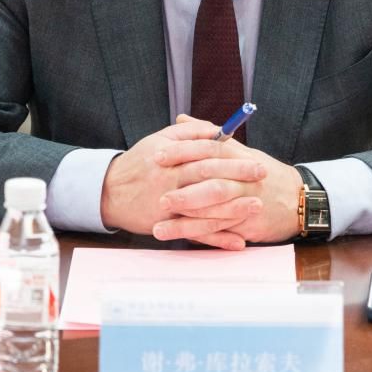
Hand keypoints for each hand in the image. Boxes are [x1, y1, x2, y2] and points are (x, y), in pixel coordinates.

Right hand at [100, 115, 266, 244]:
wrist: (109, 192)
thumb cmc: (139, 163)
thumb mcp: (159, 139)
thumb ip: (189, 132)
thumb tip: (217, 129)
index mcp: (170, 156)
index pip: (205, 153)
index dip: (231, 155)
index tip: (254, 157)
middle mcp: (170, 179)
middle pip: (208, 176)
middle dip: (237, 175)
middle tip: (262, 174)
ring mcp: (168, 204)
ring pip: (204, 207)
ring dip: (232, 208)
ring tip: (256, 206)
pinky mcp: (167, 224)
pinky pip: (195, 233)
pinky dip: (217, 239)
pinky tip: (238, 241)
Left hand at [152, 134, 302, 245]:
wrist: (297, 201)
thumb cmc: (263, 173)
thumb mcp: (241, 151)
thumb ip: (208, 135)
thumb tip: (180, 119)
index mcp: (240, 156)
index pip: (209, 149)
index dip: (182, 152)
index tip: (157, 155)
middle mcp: (244, 178)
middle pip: (212, 181)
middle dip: (183, 190)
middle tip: (158, 195)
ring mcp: (247, 203)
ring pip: (215, 211)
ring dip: (186, 221)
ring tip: (159, 226)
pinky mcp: (248, 225)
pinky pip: (222, 231)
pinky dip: (201, 235)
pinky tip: (181, 238)